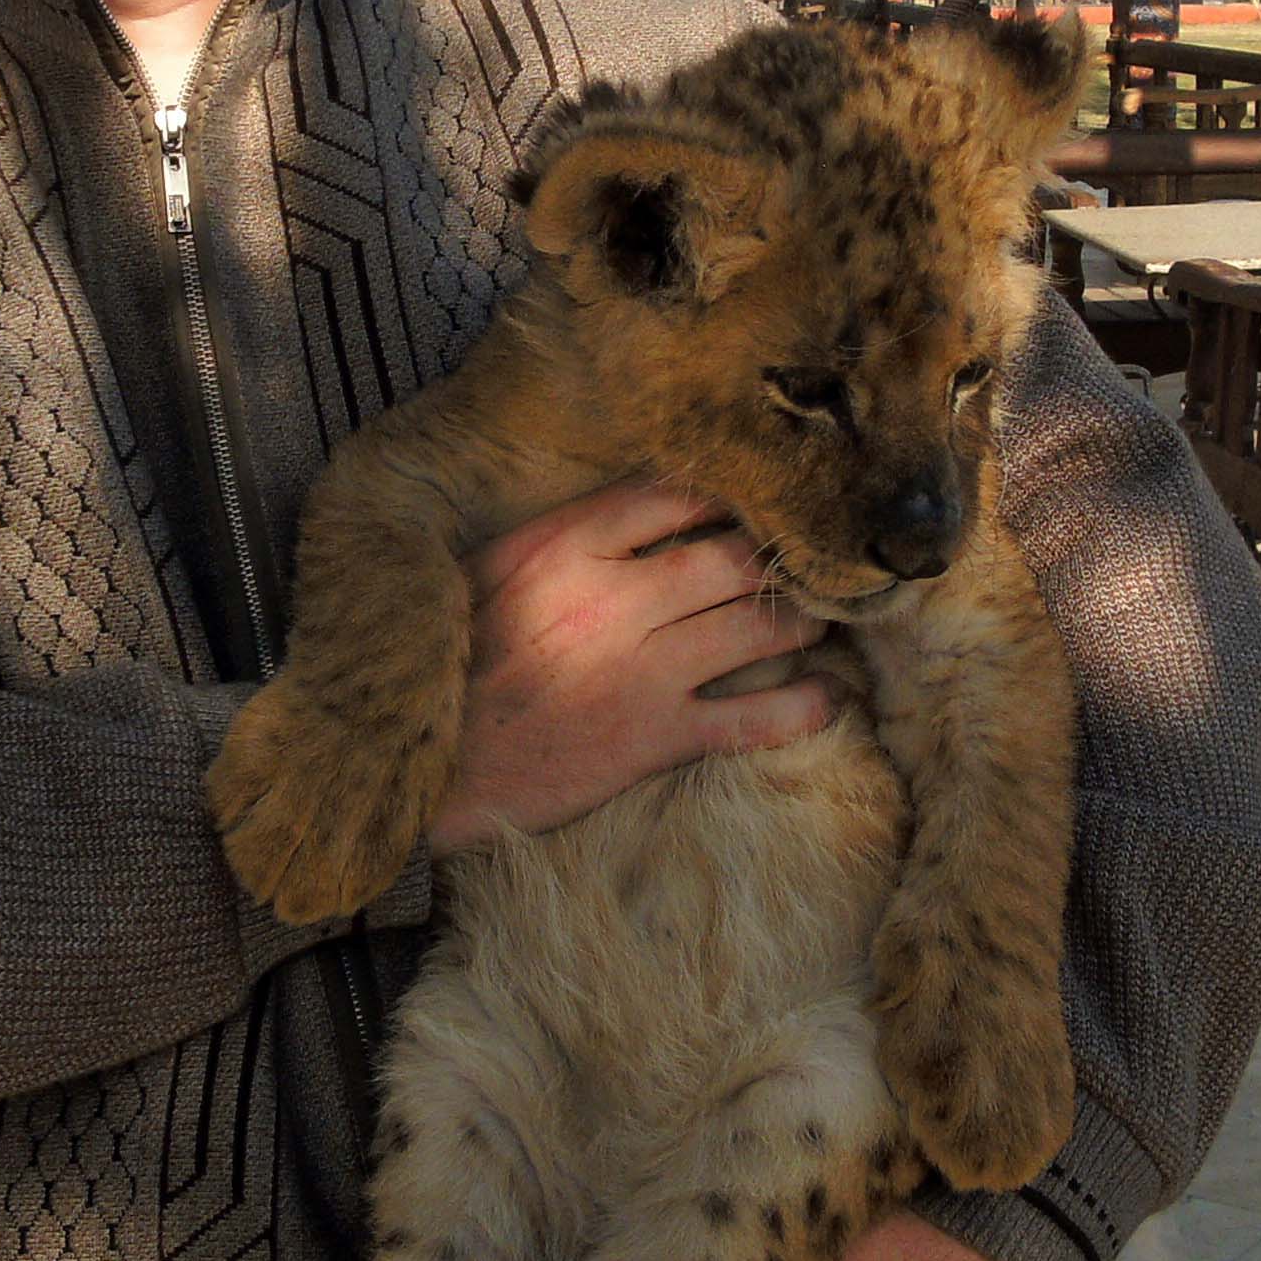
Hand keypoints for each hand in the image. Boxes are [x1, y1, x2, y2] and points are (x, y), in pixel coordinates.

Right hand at [430, 482, 831, 857]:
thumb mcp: (490, 572)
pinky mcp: (657, 738)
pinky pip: (758, 718)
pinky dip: (807, 706)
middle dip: (777, 557)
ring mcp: (641, 671)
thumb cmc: (455, 664)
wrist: (431, 767)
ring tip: (818, 618)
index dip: (723, 495)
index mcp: (565, 546)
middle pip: (732, 556)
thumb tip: (639, 506)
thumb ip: (562, 537)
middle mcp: (613, 599)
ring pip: (758, 627)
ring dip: (802, 621)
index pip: (673, 493)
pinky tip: (829, 697)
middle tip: (799, 562)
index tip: (745, 504)